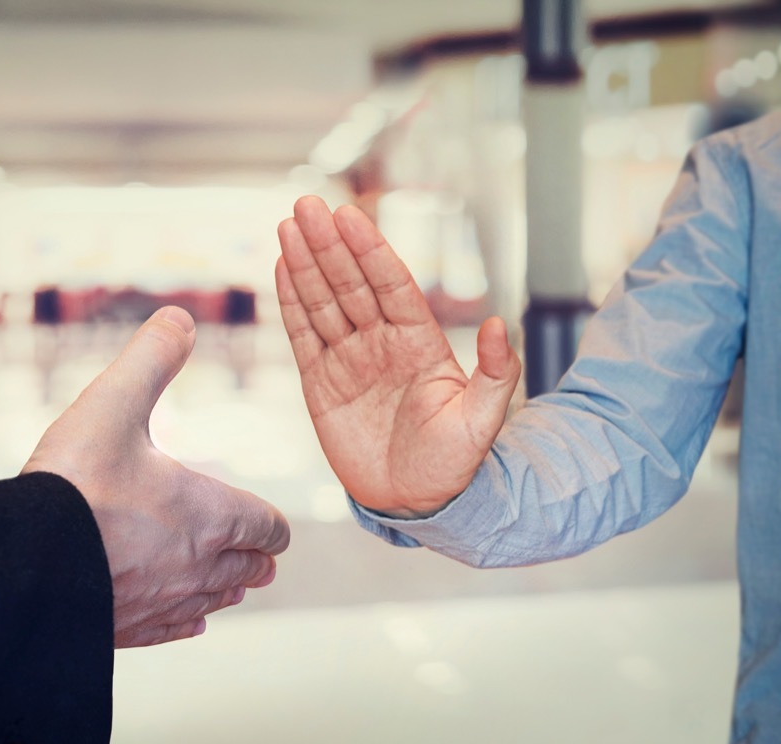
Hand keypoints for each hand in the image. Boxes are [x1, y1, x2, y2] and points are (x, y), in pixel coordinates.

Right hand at [23, 306, 289, 647]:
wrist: (18, 565)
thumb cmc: (73, 483)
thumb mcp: (113, 402)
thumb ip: (151, 358)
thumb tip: (180, 318)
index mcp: (210, 515)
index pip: (269, 527)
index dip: (272, 520)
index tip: (267, 517)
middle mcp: (198, 566)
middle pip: (250, 569)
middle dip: (255, 556)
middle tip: (257, 552)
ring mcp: (164, 603)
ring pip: (218, 602)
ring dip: (227, 587)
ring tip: (229, 581)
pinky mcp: (128, 630)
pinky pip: (176, 630)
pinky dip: (188, 620)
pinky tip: (186, 618)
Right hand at [276, 196, 520, 517]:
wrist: (416, 502)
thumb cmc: (454, 464)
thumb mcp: (482, 422)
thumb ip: (495, 374)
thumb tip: (500, 325)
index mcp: (420, 343)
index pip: (391, 285)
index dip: (369, 250)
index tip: (349, 217)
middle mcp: (381, 342)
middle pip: (350, 284)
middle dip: (328, 244)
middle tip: (307, 203)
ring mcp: (349, 360)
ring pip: (322, 302)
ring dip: (304, 263)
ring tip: (288, 224)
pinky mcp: (320, 383)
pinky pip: (302, 335)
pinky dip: (290, 303)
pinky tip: (281, 268)